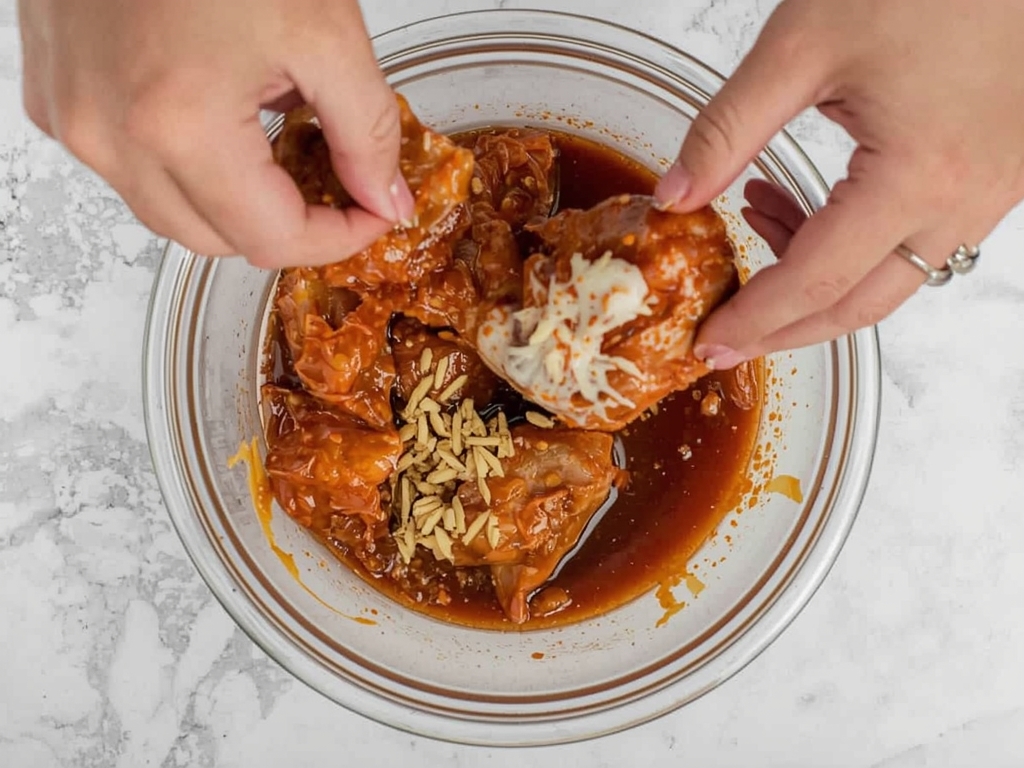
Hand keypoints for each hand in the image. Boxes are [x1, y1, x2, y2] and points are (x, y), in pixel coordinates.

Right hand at [17, 0, 413, 266]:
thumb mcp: (323, 29)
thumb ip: (366, 130)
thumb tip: (385, 198)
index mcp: (178, 124)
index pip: (272, 239)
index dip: (337, 238)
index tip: (372, 213)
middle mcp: (110, 136)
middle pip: (217, 240)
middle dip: (286, 223)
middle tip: (333, 183)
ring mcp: (72, 118)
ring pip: (169, 213)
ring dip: (231, 200)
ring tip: (272, 141)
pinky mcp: (53, 96)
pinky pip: (127, 168)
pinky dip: (180, 165)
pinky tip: (214, 116)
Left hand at [655, 0, 1023, 368]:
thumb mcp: (802, 45)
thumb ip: (727, 128)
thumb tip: (676, 195)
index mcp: (920, 176)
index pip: (816, 280)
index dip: (755, 319)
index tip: (709, 343)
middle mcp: (967, 200)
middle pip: (860, 304)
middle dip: (784, 327)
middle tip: (727, 333)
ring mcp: (994, 192)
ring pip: (892, 277)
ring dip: (818, 277)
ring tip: (753, 224)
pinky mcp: (999, 172)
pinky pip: (920, 238)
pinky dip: (857, 241)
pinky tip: (808, 201)